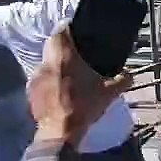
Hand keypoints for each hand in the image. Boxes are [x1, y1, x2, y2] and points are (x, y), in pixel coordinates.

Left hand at [29, 27, 132, 146]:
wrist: (60, 131)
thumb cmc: (84, 106)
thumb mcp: (109, 93)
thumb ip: (122, 80)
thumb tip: (129, 74)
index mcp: (64, 56)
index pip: (61, 30)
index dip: (69, 28)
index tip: (78, 32)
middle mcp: (47, 62)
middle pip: (52, 44)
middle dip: (63, 46)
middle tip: (77, 54)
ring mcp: (35, 76)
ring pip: (46, 62)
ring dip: (56, 64)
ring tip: (69, 75)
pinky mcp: (31, 90)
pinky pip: (41, 79)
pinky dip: (49, 81)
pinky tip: (60, 91)